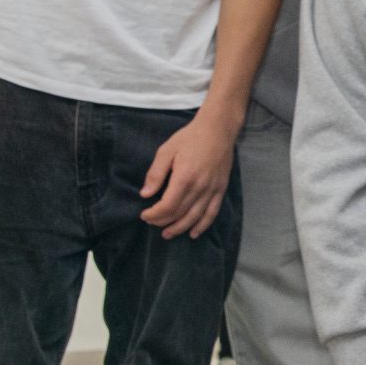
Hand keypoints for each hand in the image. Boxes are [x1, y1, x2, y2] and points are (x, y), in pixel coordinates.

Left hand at [140, 113, 236, 239]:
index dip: (154, 214)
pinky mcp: (220, 190)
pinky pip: (212, 213)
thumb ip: (156, 173)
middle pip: (179, 213)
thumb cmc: (189, 138)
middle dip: (163, 222)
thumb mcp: (167, 150)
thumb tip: (145, 194)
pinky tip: (193, 233)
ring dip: (180, 228)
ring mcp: (212, 190)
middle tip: (152, 223)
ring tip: (168, 234)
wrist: (217, 130)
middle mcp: (199, 187)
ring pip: (194, 217)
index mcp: (184, 178)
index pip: (167, 206)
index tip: (144, 215)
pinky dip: (202, 226)